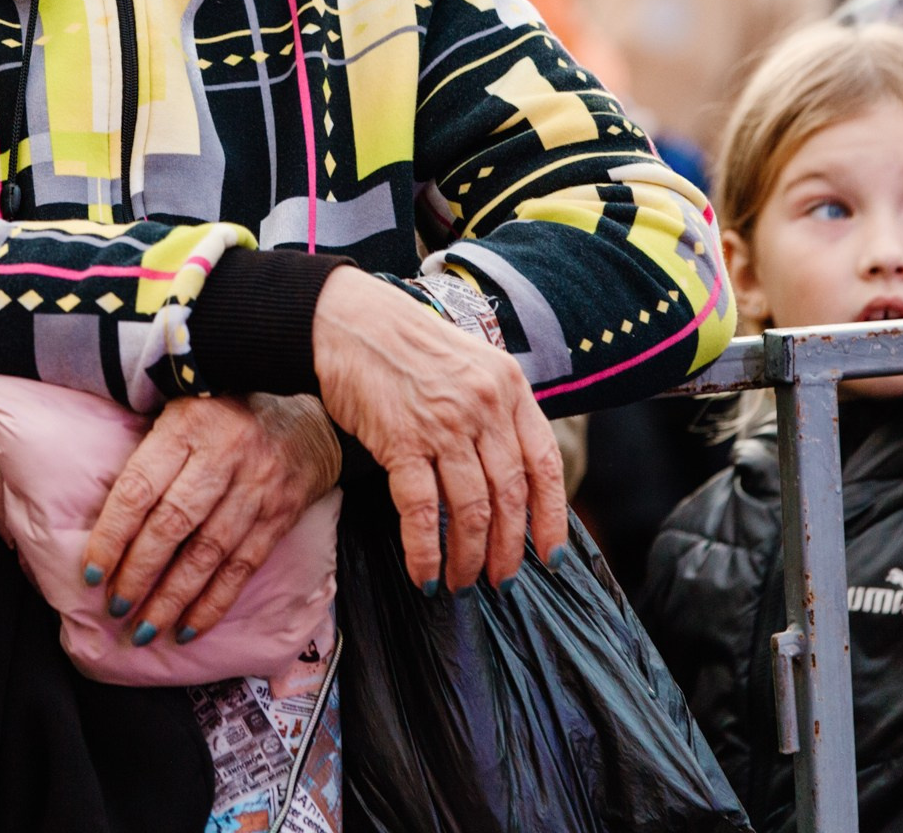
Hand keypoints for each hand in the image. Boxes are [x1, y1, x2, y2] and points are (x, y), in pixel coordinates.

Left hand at [81, 392, 339, 645]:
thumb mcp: (183, 402)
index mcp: (188, 425)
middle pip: (173, 525)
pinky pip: (243, 566)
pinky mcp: (280, 514)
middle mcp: (223, 456)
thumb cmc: (228, 408)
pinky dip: (214, 602)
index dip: (112, 534)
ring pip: (208, 553)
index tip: (92, 571)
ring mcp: (256, 487)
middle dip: (139, 573)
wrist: (311, 411)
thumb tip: (100, 505)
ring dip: (173, 598)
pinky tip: (189, 627)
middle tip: (115, 608)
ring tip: (145, 630)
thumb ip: (150, 445)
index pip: (140, 488)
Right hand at [312, 268, 565, 591]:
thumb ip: (496, 411)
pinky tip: (425, 573)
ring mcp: (444, 424)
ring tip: (461, 582)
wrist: (349, 320)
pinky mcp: (402, 440)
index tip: (551, 555)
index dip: (552, 517)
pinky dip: (425, 549)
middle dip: (508, 549)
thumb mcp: (471, 364)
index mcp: (509, 387)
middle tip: (500, 579)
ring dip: (468, 557)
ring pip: (471, 509)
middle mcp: (484, 407)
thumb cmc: (407, 344)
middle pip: (510, 496)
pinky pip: (420, 509)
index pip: (545, 464)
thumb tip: (511, 474)